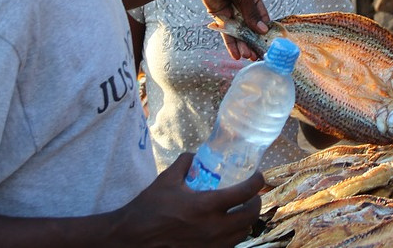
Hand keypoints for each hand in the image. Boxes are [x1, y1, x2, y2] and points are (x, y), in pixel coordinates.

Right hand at [112, 153, 262, 247]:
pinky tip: (225, 228)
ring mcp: (211, 245)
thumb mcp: (167, 179)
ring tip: (240, 211)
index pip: (245, 193)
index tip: (258, 176)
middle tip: (252, 196)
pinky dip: (232, 235)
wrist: (134, 238)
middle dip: (256, 203)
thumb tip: (195, 154)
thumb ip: (184, 163)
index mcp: (206, 206)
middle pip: (250, 216)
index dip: (257, 182)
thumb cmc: (149, 208)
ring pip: (242, 234)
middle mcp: (214, 228)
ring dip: (246, 221)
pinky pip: (229, 246)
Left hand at [197, 0, 269, 58]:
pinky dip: (230, 44)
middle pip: (250, 27)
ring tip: (247, 57)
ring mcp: (231, 11)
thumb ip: (252, 14)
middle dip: (253, 41)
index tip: (269, 42)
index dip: (265, 29)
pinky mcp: (219, 16)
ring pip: (238, 32)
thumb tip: (263, 30)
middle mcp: (242, 6)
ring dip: (243, 45)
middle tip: (258, 55)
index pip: (261, 16)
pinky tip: (235, 55)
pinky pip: (226, 32)